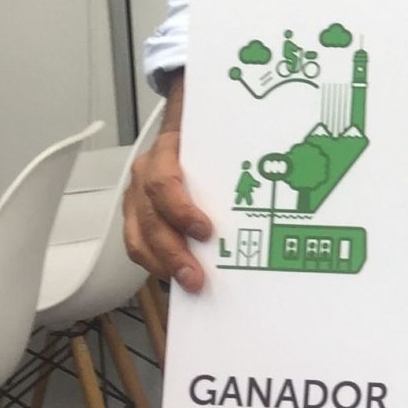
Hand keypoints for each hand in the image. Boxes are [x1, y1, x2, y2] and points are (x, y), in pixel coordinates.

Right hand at [122, 77, 212, 292]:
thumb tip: (271, 172)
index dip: (181, 210)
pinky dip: (156, 264)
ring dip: (162, 265)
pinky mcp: (136, 215)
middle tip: (195, 276)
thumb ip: (231, 157)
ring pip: (138, 237)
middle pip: (152, 219)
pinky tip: (176, 276)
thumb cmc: (202, 136)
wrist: (184, 124)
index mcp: (165, 152)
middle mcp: (145, 175)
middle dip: (173, 252)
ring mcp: (136, 196)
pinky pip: (138, 244)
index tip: (205, 230)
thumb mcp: (215, 137)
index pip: (164, 184)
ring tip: (187, 283)